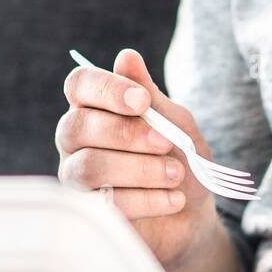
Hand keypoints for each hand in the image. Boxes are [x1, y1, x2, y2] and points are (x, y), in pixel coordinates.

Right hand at [56, 48, 222, 270]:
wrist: (194, 215)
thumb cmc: (180, 159)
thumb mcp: (175, 123)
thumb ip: (151, 96)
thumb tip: (126, 57)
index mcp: (94, 108)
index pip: (79, 85)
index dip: (107, 89)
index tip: (143, 101)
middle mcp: (77, 141)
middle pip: (77, 127)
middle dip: (126, 134)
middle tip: (165, 143)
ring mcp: (77, 178)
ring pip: (89, 166)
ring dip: (139, 169)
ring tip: (176, 174)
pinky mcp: (90, 213)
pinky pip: (105, 203)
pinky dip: (146, 199)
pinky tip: (174, 199)